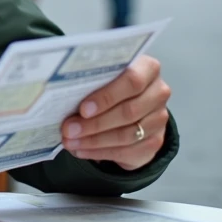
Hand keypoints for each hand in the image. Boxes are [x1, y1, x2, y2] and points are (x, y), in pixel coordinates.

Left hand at [61, 55, 170, 171]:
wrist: (134, 106)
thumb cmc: (112, 84)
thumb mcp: (105, 76)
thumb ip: (93, 81)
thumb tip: (62, 95)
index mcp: (147, 68)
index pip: (132, 81)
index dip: (107, 97)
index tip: (83, 109)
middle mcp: (159, 93)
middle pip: (128, 111)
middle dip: (94, 124)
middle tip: (68, 129)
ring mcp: (159, 119)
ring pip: (126, 135)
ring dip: (94, 141)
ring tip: (70, 141)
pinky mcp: (155, 141)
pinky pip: (126, 152)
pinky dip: (100, 152)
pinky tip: (81, 150)